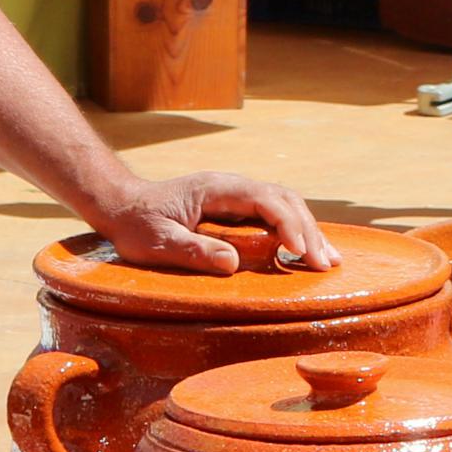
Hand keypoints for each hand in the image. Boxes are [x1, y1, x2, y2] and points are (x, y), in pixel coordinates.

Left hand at [92, 170, 337, 272]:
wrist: (122, 206)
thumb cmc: (137, 224)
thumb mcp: (157, 242)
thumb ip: (193, 250)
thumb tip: (232, 262)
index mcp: (216, 188)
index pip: (264, 199)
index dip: (287, 223)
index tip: (299, 251)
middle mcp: (232, 186)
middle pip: (283, 200)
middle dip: (308, 230)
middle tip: (324, 264)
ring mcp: (236, 195)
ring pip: (285, 205)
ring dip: (308, 230)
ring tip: (328, 260)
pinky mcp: (236, 208)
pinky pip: (274, 215)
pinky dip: (295, 232)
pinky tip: (307, 251)